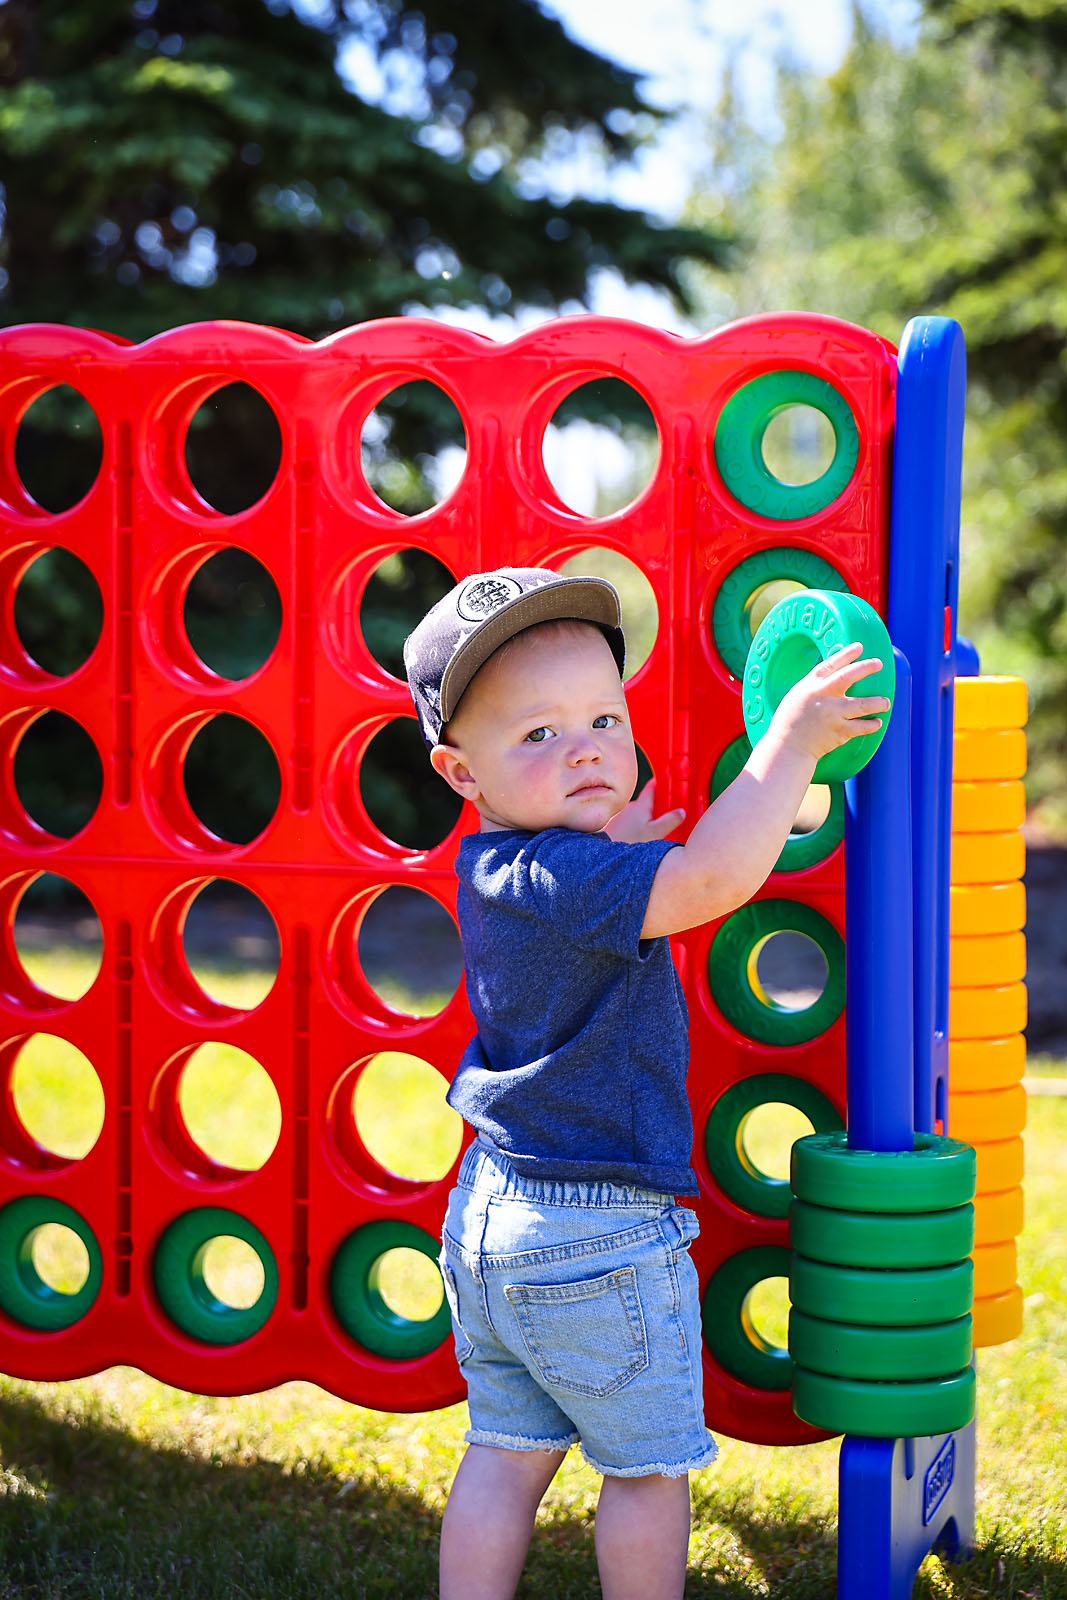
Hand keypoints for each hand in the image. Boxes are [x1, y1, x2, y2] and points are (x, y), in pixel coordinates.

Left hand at [604, 780, 685, 842]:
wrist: (606, 854)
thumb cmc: (631, 841)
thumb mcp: (655, 832)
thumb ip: (670, 821)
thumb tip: (681, 812)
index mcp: (641, 804)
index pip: (652, 786)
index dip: (662, 783)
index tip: (671, 785)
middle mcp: (630, 807)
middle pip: (647, 801)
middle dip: (658, 805)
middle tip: (669, 813)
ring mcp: (622, 816)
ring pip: (639, 812)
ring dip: (647, 817)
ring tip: (655, 829)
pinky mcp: (616, 826)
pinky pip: (631, 821)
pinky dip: (637, 825)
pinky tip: (641, 837)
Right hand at [771, 641, 890, 762]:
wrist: (787, 746)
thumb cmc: (790, 720)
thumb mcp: (798, 695)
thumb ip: (815, 686)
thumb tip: (833, 678)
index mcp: (810, 685)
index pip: (831, 664)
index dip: (846, 654)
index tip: (859, 646)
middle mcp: (823, 696)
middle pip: (848, 676)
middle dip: (866, 667)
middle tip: (878, 663)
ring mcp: (833, 714)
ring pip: (863, 705)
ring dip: (878, 702)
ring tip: (886, 702)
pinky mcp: (840, 732)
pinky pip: (862, 727)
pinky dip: (872, 724)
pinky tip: (876, 722)